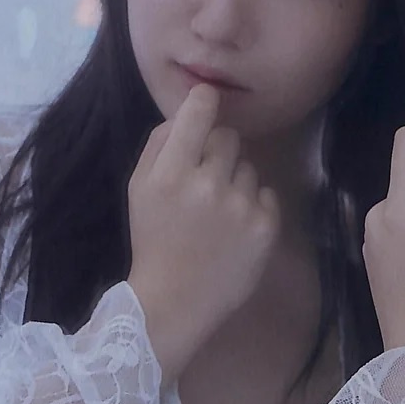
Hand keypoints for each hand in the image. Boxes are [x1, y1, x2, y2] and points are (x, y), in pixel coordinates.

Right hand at [127, 84, 279, 380]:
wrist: (175, 301)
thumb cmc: (154, 240)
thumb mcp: (139, 188)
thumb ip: (160, 144)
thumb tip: (190, 110)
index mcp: (170, 171)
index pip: (199, 111)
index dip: (204, 102)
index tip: (206, 104)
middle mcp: (207, 183)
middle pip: (229, 137)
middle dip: (218, 152)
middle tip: (205, 181)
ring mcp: (240, 205)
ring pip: (249, 166)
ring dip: (235, 181)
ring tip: (218, 213)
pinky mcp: (266, 225)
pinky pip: (266, 193)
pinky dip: (253, 206)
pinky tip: (235, 230)